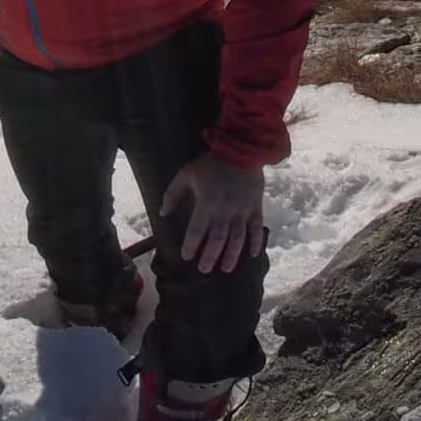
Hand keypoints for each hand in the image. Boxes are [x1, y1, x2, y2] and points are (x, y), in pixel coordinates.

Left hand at [161, 152, 265, 273]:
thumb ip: (172, 194)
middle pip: (217, 240)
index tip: (187, 256)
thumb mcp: (186, 174)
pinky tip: (252, 254)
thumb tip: (163, 213)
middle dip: (210, 257)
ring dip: (231, 255)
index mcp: (207, 203)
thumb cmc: (211, 164)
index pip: (197, 231)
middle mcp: (225, 211)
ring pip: (237, 239)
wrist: (242, 150)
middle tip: (204, 269)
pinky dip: (256, 242)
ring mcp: (242, 211)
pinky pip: (257, 229)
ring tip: (225, 268)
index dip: (191, 246)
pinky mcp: (256, 208)